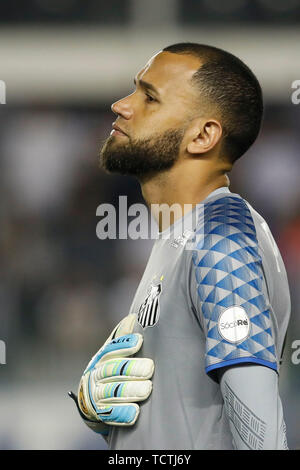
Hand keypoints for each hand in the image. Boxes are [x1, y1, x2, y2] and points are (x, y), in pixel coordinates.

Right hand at [69, 314, 153, 431]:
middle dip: (131, 368)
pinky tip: (135, 413)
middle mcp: (96, 374)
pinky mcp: (99, 414)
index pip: (111, 349)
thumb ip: (123, 338)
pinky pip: (110, 414)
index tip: (139, 341)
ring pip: (112, 391)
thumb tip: (134, 317)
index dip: (124, 344)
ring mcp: (96, 395)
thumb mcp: (115, 354)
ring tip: (147, 389)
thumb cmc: (111, 371)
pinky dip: (122, 413)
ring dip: (130, 390)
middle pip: (113, 370)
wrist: (92, 402)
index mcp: (101, 358)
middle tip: (149, 368)